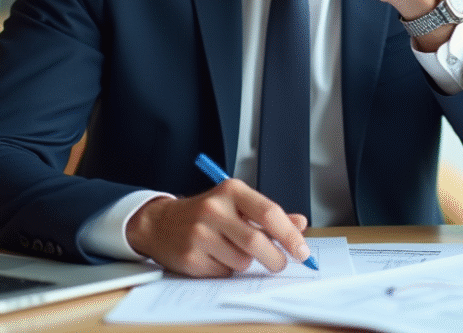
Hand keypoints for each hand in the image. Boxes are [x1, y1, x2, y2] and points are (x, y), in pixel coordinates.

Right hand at [124, 179, 309, 276]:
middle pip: (257, 241)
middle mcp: (214, 209)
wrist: (160, 223)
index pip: (269, 212)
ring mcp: (200, 233)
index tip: (303, 251)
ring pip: (242, 261)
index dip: (290, 235)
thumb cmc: (206, 213)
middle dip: (275, 258)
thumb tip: (300, 224)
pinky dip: (227, 270)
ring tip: (232, 251)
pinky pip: (224, 273)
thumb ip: (268, 214)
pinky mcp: (190, 256)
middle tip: (279, 264)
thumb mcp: (237, 204)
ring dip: (246, 263)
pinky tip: (215, 257)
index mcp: (231, 190)